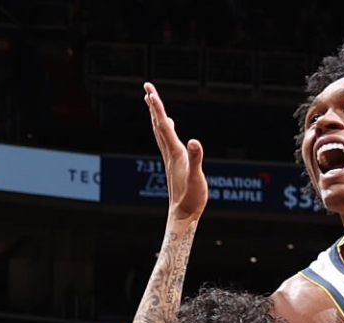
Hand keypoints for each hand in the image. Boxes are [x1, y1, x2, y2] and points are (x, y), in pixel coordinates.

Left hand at [144, 82, 207, 221]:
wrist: (183, 214)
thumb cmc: (191, 197)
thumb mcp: (196, 178)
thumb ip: (196, 159)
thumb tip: (194, 141)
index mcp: (175, 153)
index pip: (164, 126)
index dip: (158, 108)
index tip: (150, 92)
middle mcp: (169, 153)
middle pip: (158, 124)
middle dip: (153, 106)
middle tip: (148, 88)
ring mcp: (170, 158)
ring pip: (159, 131)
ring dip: (156, 115)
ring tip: (151, 101)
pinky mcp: (174, 163)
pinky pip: (166, 140)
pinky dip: (165, 128)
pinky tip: (169, 126)